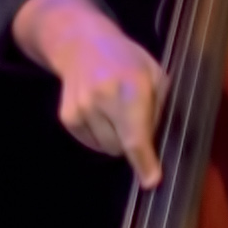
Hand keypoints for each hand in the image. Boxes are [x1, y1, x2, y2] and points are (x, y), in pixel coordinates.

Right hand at [15, 0, 165, 181]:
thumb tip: (159, 148)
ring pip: (107, 149)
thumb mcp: (156, 75)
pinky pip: (92, 144)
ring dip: (116, 138)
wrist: (82, 45)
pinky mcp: (67, 118)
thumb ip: (161, 109)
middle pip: (122, 148)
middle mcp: (101, 99)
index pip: (136, 135)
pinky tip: (101, 112)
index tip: (151, 182)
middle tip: (134, 116)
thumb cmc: (128, 60)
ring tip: (115, 110)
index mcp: (130, 87)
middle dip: (133, 142)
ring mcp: (80, 109)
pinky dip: (101, 135)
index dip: (144, 161)